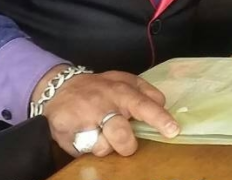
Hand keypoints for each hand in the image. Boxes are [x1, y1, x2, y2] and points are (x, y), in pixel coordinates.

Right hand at [33, 66, 178, 157]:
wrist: (60, 87)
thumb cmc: (99, 88)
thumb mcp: (122, 81)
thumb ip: (143, 91)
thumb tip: (161, 104)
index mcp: (122, 91)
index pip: (144, 105)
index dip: (158, 119)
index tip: (172, 130)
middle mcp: (105, 104)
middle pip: (122, 134)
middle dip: (126, 144)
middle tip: (126, 143)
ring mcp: (85, 118)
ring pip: (103, 147)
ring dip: (106, 145)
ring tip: (101, 134)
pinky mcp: (68, 129)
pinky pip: (85, 150)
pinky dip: (88, 146)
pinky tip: (85, 134)